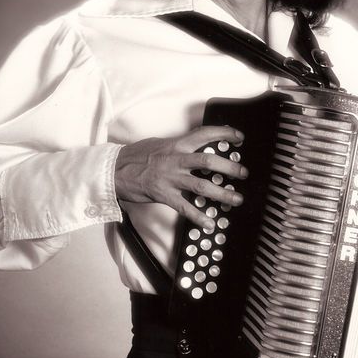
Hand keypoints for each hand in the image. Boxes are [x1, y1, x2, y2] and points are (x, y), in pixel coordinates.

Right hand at [115, 125, 246, 229]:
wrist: (113, 170)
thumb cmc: (135, 157)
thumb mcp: (159, 144)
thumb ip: (178, 145)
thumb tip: (195, 143)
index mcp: (176, 145)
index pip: (204, 134)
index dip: (224, 134)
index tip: (239, 137)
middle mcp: (176, 160)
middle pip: (209, 161)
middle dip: (230, 167)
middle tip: (243, 172)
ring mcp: (170, 178)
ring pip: (202, 185)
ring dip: (222, 193)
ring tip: (237, 199)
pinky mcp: (164, 195)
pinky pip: (185, 207)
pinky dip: (199, 216)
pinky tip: (210, 223)